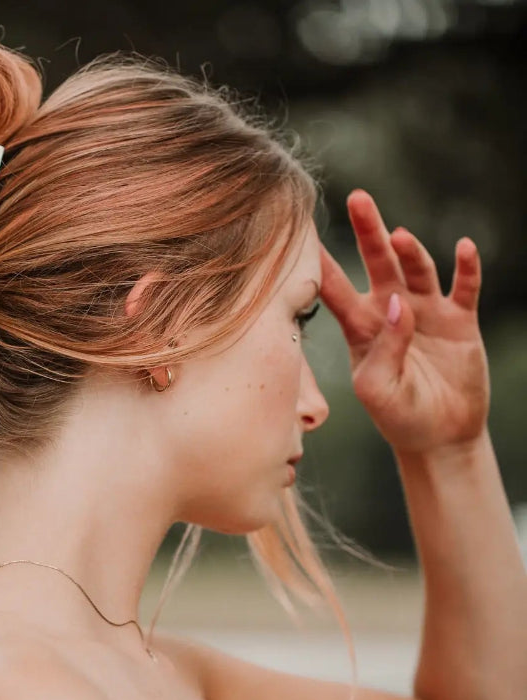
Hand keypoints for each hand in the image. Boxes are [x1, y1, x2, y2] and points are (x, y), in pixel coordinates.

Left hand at [319, 189, 489, 454]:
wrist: (439, 435)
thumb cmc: (397, 414)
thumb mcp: (377, 389)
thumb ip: (384, 348)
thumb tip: (398, 304)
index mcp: (360, 327)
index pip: (334, 288)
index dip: (320, 262)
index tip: (300, 231)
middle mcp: (390, 310)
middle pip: (378, 263)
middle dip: (369, 231)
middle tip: (358, 198)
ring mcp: (426, 311)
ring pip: (417, 269)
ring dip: (411, 250)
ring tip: (399, 236)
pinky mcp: (460, 320)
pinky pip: (464, 287)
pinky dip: (466, 268)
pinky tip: (463, 248)